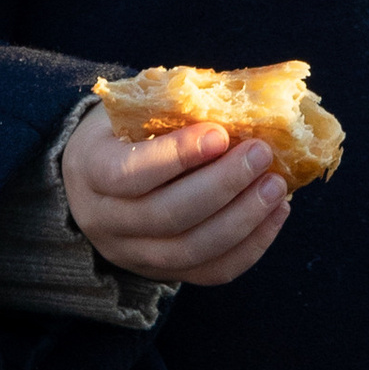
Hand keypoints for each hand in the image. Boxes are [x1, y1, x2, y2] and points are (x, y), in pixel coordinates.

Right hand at [61, 106, 290, 288]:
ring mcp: (133, 254)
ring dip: (242, 220)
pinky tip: (277, 213)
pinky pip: (209, 272)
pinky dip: (250, 246)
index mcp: (91, 170)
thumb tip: (239, 96)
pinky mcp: (163, 273)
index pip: (129, 174)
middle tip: (262, 155)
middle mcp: (106, 221)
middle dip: (222, 186)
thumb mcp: (135, 106)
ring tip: (276, 186)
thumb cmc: (126, 126)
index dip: (177, 156)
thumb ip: (175, 104)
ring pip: (190, 251)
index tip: (221, 134)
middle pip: (166, 217)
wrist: (95, 174)